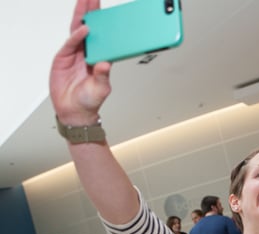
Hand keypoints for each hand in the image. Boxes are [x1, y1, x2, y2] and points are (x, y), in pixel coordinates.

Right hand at [50, 0, 111, 125]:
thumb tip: (105, 64)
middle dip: (91, 11)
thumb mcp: (101, 89)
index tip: (109, 11)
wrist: (73, 111)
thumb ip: (103, 76)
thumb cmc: (90, 101)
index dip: (105, 23)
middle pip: (89, 28)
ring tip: (85, 2)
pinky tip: (83, 28)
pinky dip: (76, 36)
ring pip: (78, 31)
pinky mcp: (64, 58)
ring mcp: (75, 54)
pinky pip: (71, 44)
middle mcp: (88, 53)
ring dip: (81, 16)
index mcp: (100, 58)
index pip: (103, 36)